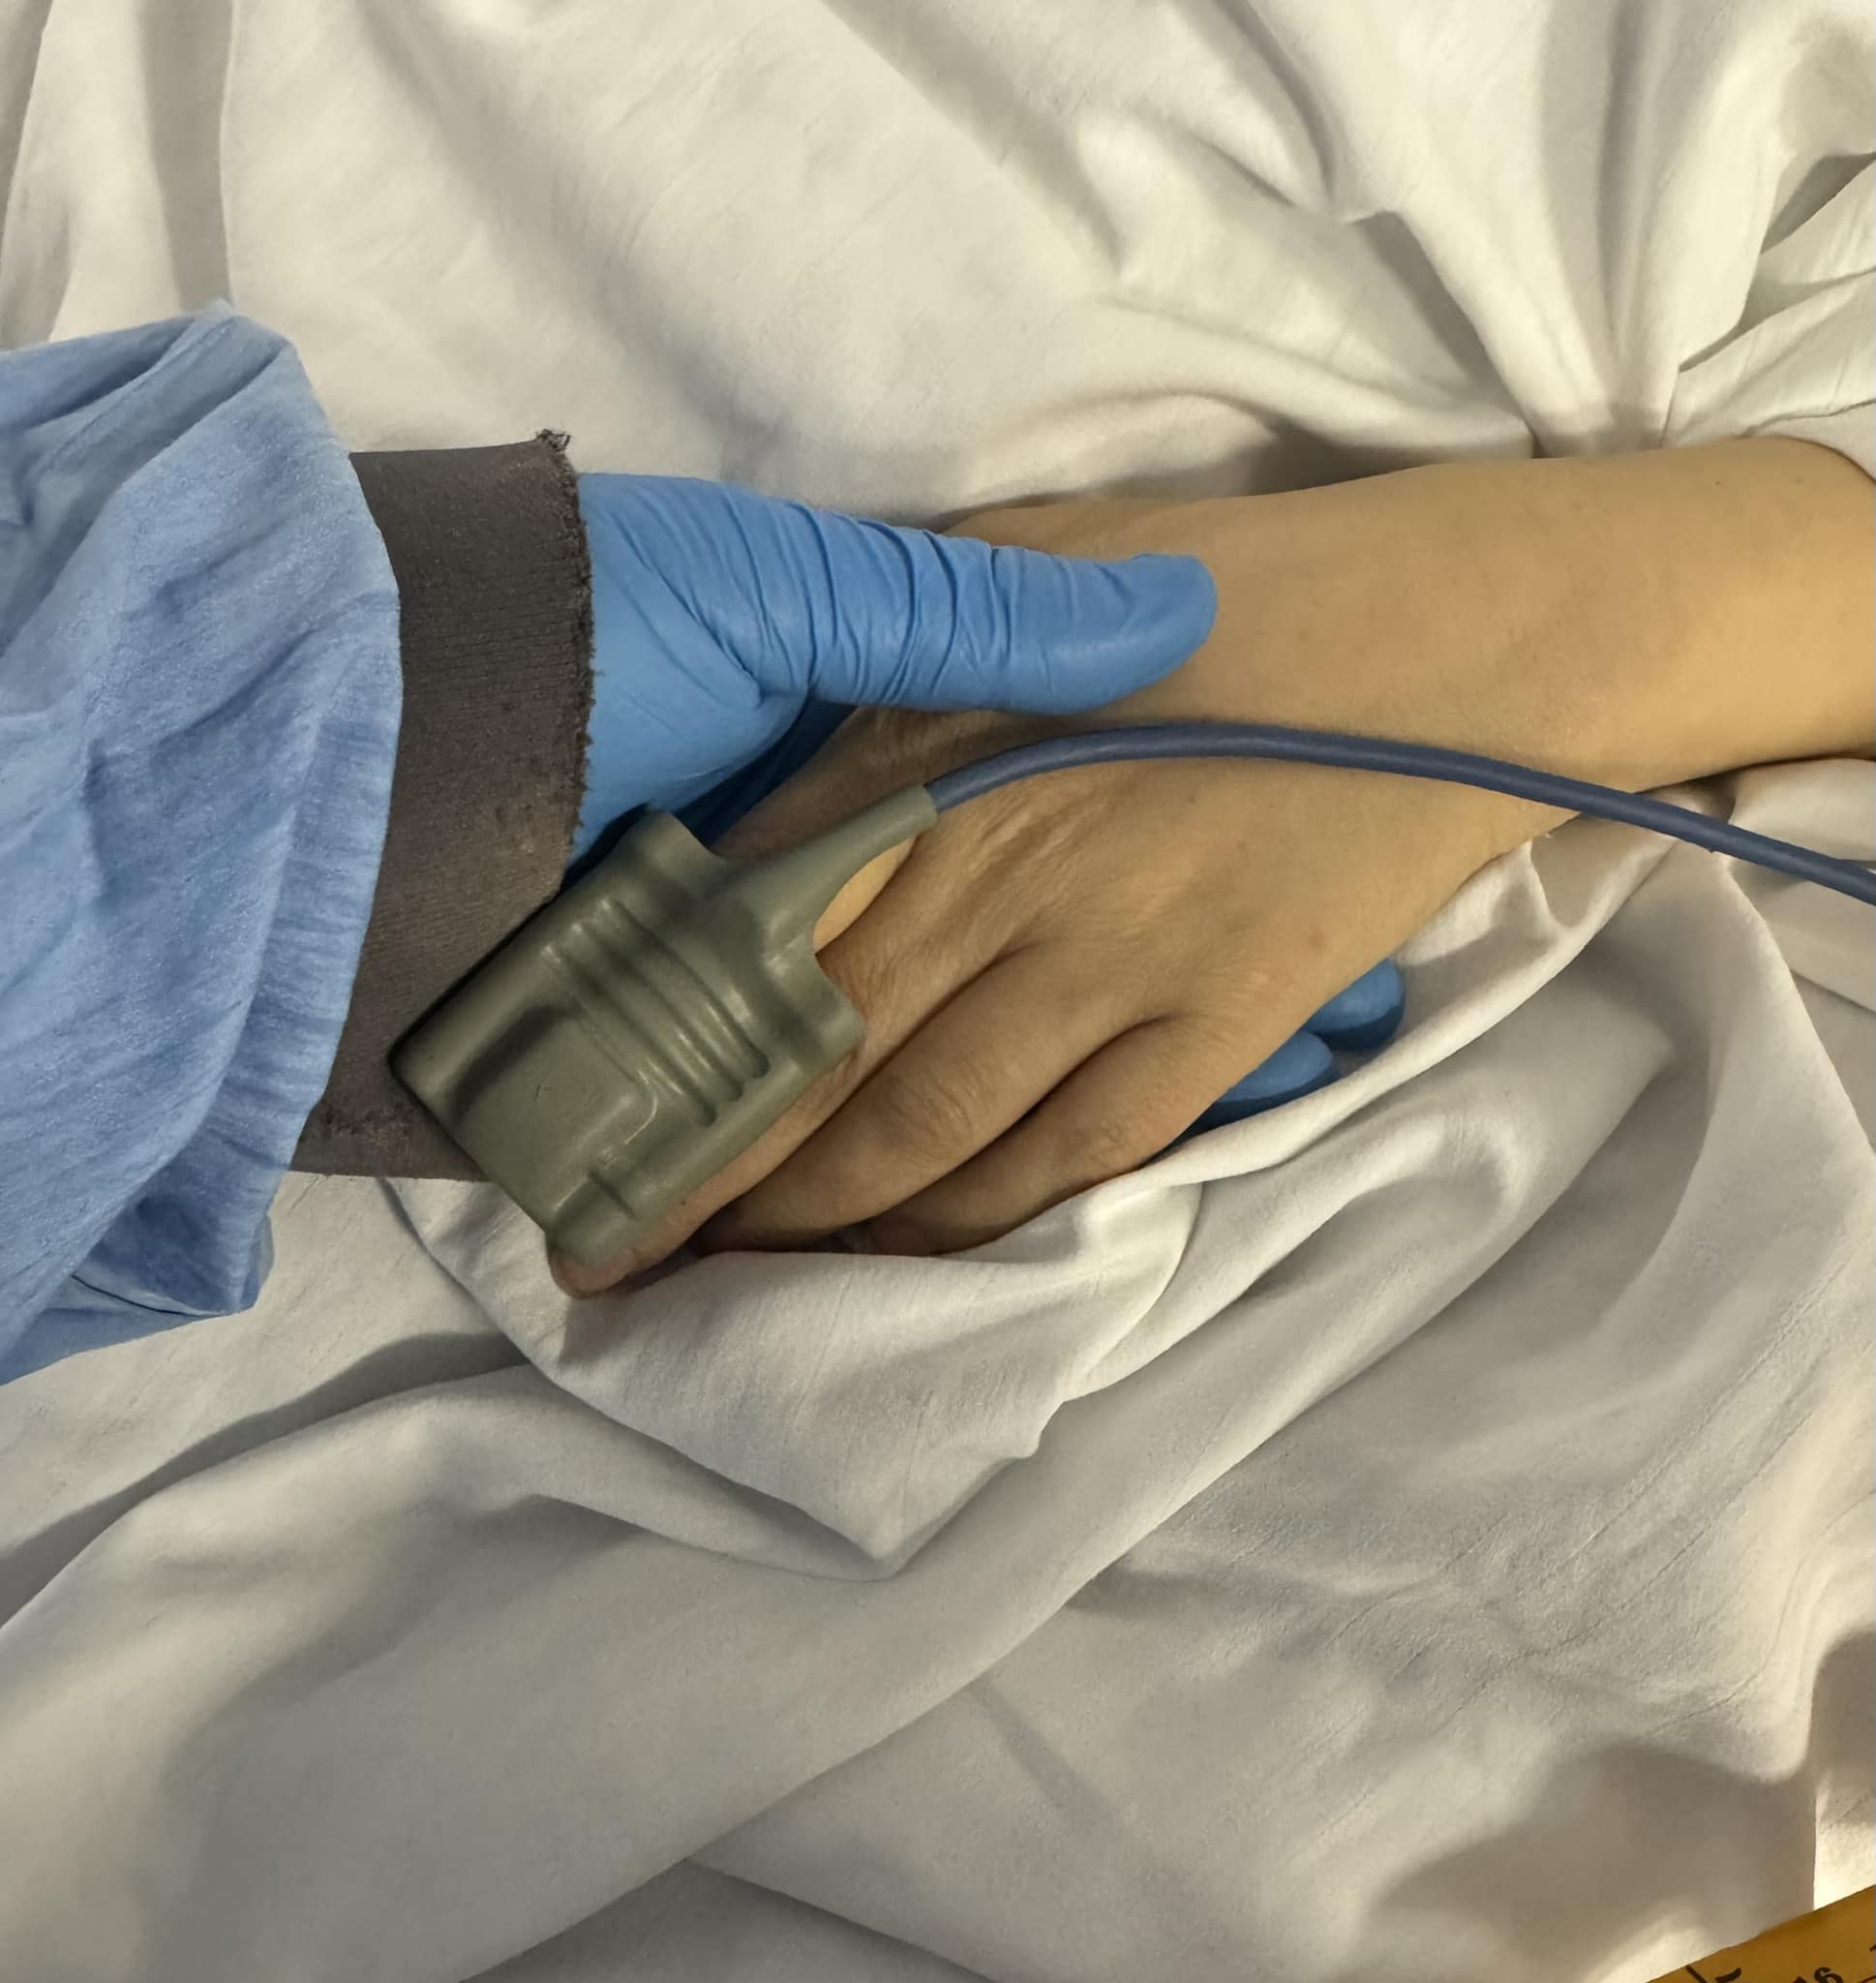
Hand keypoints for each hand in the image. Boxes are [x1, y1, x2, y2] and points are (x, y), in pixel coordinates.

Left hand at [557, 439, 1871, 1284]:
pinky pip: (1062, 1159)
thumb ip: (887, 634)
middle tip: (609, 1266)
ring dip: (813, 1226)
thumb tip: (772, 740)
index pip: (742, 937)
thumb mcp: (1033, 545)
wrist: (1468, 640)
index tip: (570, 1132)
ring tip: (725, 1287)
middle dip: (699, 1181)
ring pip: (919, 1139)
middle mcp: (988, 886)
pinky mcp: (1208, 1034)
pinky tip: (910, 1259)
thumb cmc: (1237, 576)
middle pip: (805, 1066)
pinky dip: (971, 1220)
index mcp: (919, 760)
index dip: (653, 1045)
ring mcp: (1103, 973)